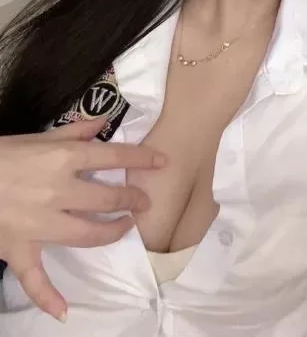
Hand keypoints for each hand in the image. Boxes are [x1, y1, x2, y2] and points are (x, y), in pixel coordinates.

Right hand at [0, 117, 166, 321]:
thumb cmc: (1, 154)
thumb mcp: (36, 137)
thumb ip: (72, 131)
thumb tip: (102, 123)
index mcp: (63, 157)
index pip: (113, 157)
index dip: (141, 159)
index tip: (162, 163)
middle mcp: (59, 191)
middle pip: (107, 199)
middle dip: (131, 201)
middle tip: (143, 202)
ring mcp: (41, 223)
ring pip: (88, 235)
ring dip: (112, 233)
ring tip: (125, 227)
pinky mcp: (20, 249)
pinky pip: (35, 279)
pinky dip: (48, 297)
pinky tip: (64, 312)